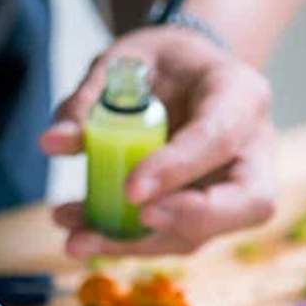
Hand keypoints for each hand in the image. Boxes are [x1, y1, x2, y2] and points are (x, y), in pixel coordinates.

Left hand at [42, 27, 276, 256]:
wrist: (186, 77)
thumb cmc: (163, 63)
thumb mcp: (126, 59)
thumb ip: (93, 97)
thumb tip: (54, 143)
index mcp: (240, 97)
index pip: (218, 138)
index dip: (177, 170)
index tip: (130, 192)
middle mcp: (252, 151)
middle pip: (249, 203)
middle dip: (186, 221)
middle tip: (134, 221)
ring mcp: (236, 190)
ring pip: (204, 234)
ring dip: (135, 245)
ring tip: (76, 238)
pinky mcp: (207, 218)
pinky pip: (172, 239)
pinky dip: (124, 244)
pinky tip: (82, 234)